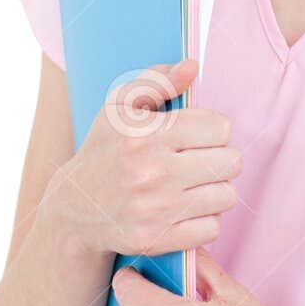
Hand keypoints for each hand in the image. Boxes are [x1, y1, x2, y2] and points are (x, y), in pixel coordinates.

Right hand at [40, 58, 241, 259]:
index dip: (214, 129)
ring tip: (195, 184)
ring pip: (226, 196)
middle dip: (220, 158)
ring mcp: (155, 209)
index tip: (199, 135)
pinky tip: (186, 209)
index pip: (220, 128)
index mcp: (147, 134)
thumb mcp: (119, 106)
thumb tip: (192, 66)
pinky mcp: (157, 239)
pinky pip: (212, 228)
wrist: (73, 209)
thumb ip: (156, 79)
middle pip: (231, 162)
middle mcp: (152, 172)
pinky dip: (205, 219)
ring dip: (216, 190)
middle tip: (200, 160)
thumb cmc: (104, 151)